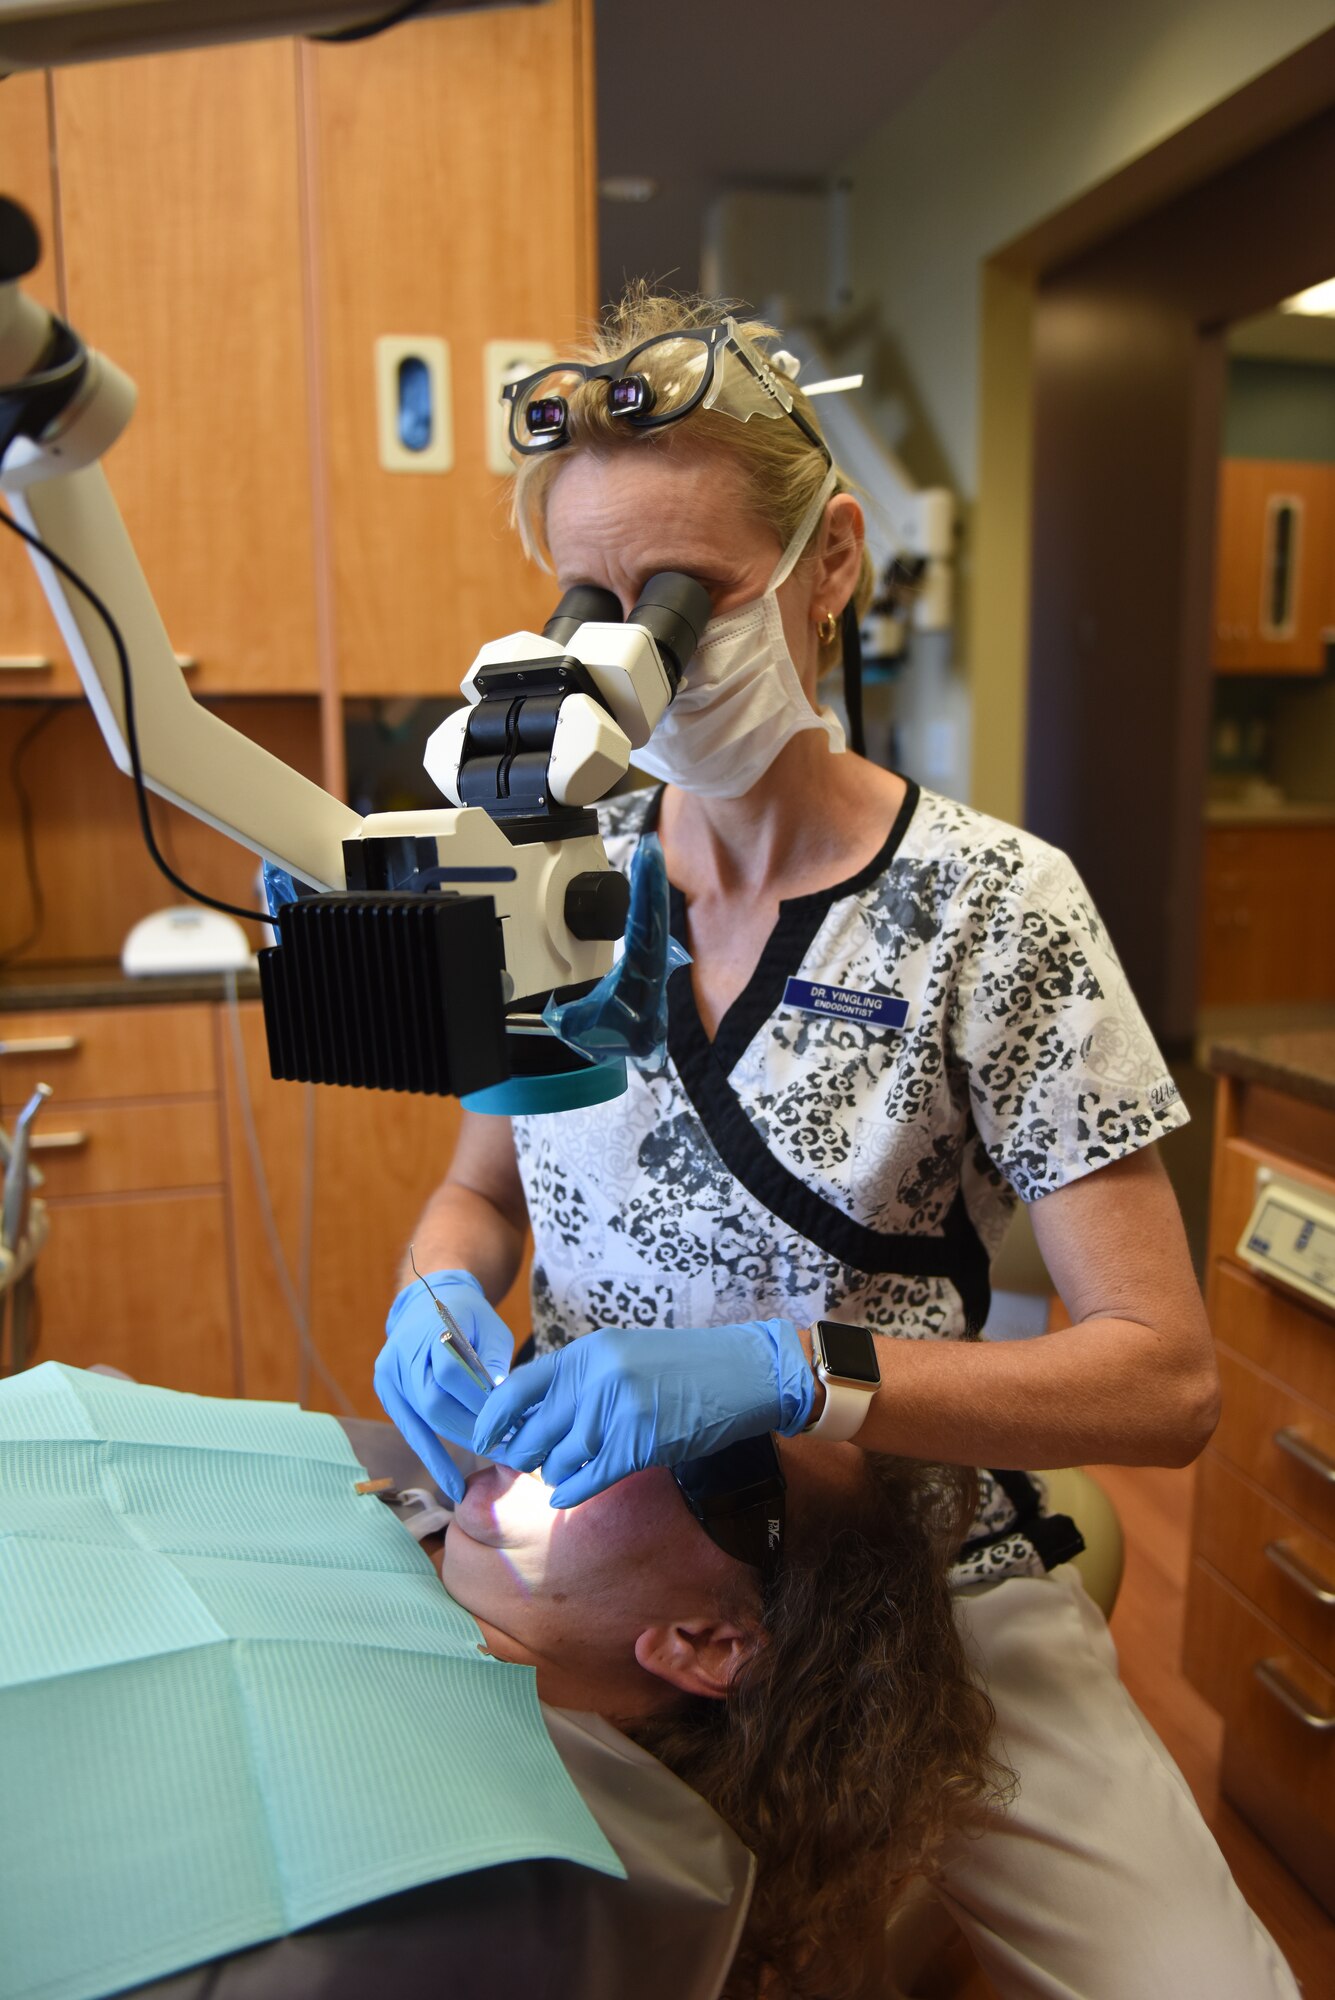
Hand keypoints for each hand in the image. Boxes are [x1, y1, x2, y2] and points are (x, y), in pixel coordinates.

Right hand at [374, 1270, 513, 1500]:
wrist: (425, 1304)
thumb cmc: (467, 1316)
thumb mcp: (491, 1327)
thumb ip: (495, 1361)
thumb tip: (504, 1400)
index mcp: (427, 1329)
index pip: (450, 1371)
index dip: (479, 1397)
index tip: (509, 1416)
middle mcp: (401, 1354)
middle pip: (434, 1401)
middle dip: (472, 1426)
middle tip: (506, 1443)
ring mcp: (389, 1376)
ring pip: (424, 1419)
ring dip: (459, 1441)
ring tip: (491, 1455)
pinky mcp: (387, 1393)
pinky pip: (411, 1430)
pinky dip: (433, 1458)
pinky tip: (453, 1484)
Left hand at [470, 1320, 814, 1507]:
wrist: (742, 1372)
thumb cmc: (682, 1368)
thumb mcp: (621, 1356)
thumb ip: (577, 1381)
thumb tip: (528, 1420)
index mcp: (586, 1353)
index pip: (517, 1388)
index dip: (491, 1419)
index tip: (481, 1440)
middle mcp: (596, 1378)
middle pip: (532, 1432)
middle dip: (523, 1455)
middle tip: (527, 1464)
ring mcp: (617, 1410)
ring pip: (558, 1460)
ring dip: (554, 1474)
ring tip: (562, 1473)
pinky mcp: (639, 1443)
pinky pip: (587, 1478)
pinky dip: (571, 1491)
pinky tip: (566, 1495)